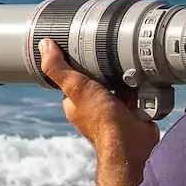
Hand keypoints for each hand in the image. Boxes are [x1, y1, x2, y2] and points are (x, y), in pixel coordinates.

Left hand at [40, 38, 159, 185]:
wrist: (131, 141)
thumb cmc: (101, 119)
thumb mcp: (75, 87)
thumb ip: (58, 68)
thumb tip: (44, 45)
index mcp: (75, 104)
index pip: (72, 78)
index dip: (77, 65)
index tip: (83, 50)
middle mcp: (92, 109)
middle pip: (97, 80)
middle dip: (106, 70)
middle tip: (112, 60)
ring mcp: (113, 111)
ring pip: (118, 85)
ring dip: (124, 77)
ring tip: (128, 70)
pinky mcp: (132, 112)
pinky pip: (136, 93)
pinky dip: (139, 87)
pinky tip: (141, 81)